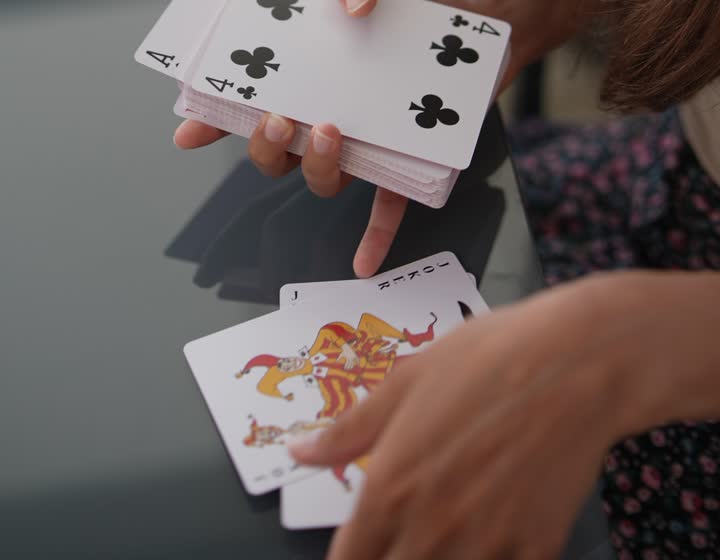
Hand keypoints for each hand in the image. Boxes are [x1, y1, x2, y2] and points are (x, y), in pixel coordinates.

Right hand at [174, 0, 476, 274]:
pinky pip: (383, 209)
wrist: (475, 21)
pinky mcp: (405, 161)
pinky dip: (373, 238)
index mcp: (306, 70)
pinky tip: (364, 264)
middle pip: (274, 151)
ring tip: (331, 133)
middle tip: (279, 117)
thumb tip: (350, 0)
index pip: (245, 98)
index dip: (212, 118)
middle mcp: (322, 113)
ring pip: (319, 178)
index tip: (189, 132)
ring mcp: (362, 143)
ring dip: (313, 166)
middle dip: (263, 143)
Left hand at [288, 275, 641, 559]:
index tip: (362, 548)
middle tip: (400, 538)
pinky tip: (492, 538)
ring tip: (443, 537)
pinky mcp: (536, 550)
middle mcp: (431, 529)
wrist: (577, 362)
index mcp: (390, 488)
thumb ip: (350, 430)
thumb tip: (297, 453)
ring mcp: (486, 546)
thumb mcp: (408, 380)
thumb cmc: (488, 358)